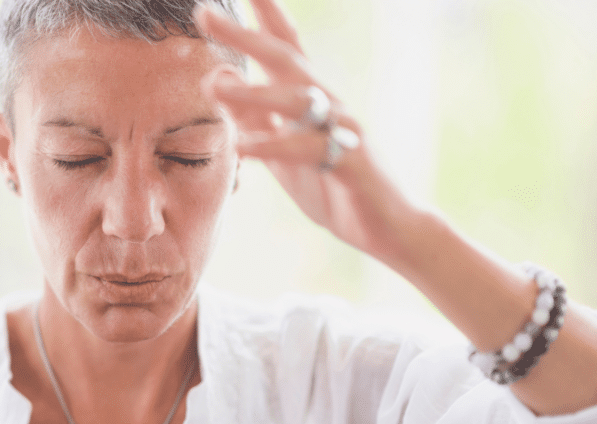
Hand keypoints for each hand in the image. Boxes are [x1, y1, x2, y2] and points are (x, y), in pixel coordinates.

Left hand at [196, 0, 417, 262]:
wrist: (391, 228)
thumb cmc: (335, 187)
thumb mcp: (283, 154)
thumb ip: (254, 121)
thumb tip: (218, 81)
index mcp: (313, 100)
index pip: (285, 47)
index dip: (263, 16)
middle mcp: (330, 104)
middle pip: (285, 59)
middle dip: (245, 35)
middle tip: (204, 13)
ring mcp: (343, 130)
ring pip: (296, 101)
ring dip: (252, 91)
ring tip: (213, 86)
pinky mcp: (350, 162)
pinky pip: (308, 150)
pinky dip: (273, 147)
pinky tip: (242, 148)